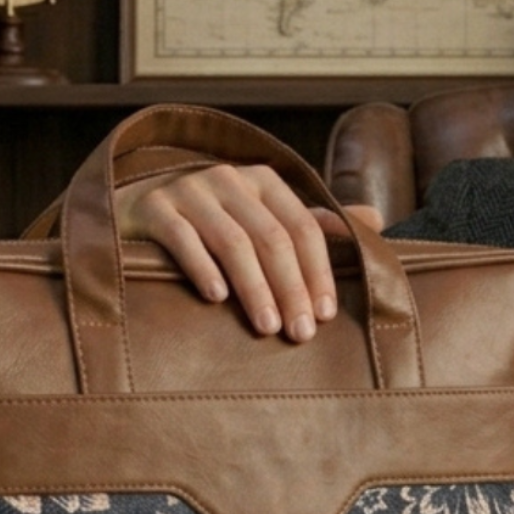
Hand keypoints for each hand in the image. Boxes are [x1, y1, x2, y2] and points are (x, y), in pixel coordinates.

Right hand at [116, 163, 382, 341]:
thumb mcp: (264, 217)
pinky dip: (202, 268)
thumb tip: (377, 219)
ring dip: (254, 288)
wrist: (136, 210)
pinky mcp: (153, 208)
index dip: (317, 271)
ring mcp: (189, 191)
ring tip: (266, 326)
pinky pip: (183, 239)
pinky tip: (216, 298)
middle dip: (291, 288)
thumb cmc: (211, 222)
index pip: (302, 227)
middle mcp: (229, 179)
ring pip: (232, 242)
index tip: (325, 315)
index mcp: (263, 181)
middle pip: (271, 237)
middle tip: (299, 334)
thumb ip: (315, 222)